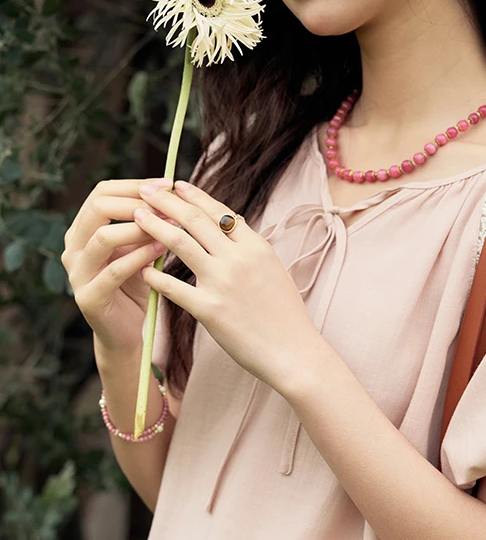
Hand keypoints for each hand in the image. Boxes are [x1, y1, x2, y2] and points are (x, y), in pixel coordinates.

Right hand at [62, 177, 174, 352]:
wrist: (126, 333)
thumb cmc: (136, 287)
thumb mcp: (140, 250)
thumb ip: (145, 225)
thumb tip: (170, 192)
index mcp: (82, 231)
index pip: (102, 193)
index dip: (135, 185)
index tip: (167, 185)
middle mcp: (73, 247)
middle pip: (98, 207)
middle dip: (137, 202)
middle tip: (168, 205)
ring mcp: (76, 272)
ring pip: (103, 236)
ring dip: (140, 228)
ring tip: (170, 226)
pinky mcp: (89, 297)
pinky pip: (114, 270)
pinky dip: (140, 257)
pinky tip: (162, 250)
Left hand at [134, 180, 323, 393]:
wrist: (294, 353)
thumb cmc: (287, 317)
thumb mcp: (275, 272)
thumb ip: (251, 252)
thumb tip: (232, 234)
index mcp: (257, 247)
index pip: (219, 211)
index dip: (194, 196)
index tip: (176, 186)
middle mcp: (238, 259)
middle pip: (195, 219)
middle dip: (166, 201)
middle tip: (145, 190)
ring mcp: (222, 283)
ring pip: (180, 243)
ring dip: (154, 225)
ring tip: (136, 216)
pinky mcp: (209, 310)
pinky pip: (173, 287)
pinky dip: (155, 276)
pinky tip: (143, 270)